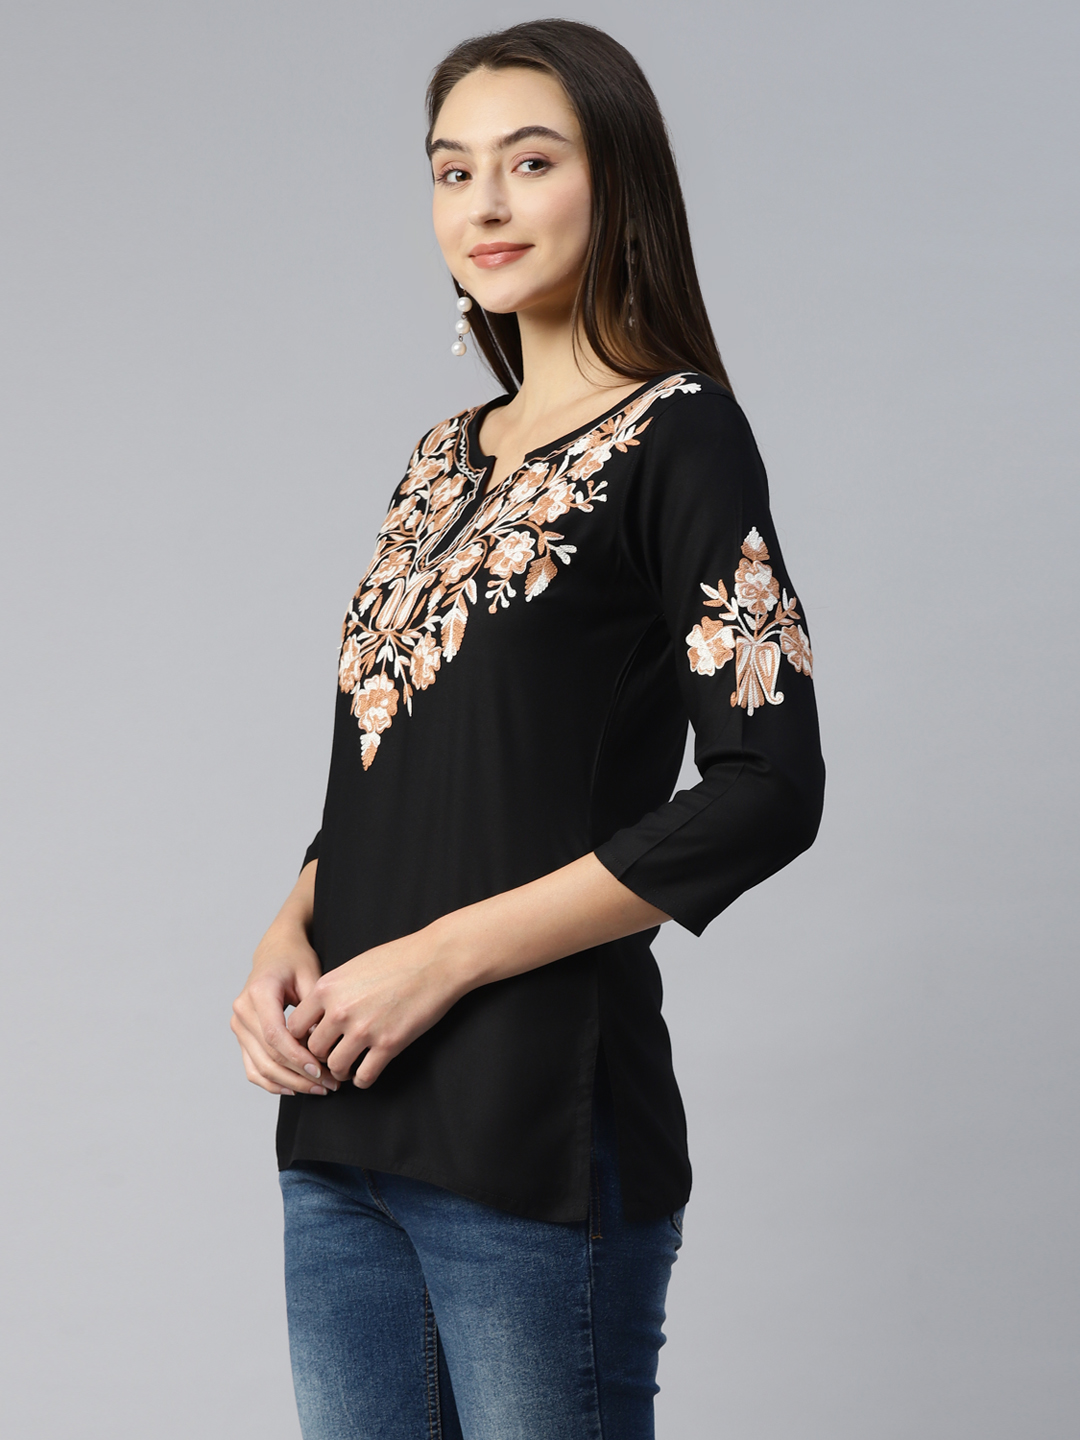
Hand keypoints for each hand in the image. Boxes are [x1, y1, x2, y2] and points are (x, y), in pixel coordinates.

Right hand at [231, 924, 339, 1096]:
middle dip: (299, 1075)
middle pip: (268, 1055)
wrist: (276, 951)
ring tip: (319, 1088)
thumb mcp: (312, 975)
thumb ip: (315, 1010)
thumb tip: (322, 1047)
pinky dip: (272, 1082)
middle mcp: (242, 1010)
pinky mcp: (242, 1035)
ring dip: (289, 1083)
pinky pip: (253, 1067)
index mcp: (258, 992)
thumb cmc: (296, 961)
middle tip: (330, 1084)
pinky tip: (295, 1088)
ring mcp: (238, 1025)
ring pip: (260, 1067)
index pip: (274, 1034)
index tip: (320, 1069)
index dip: (297, 1056)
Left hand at [285, 927, 470, 1089]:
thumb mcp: (353, 967)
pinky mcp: (388, 1044)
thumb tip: (319, 1015)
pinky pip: (364, 1076)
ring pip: (336, 1067)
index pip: (295, 1027)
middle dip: (322, 1056)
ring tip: (350, 1066)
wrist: (436, 960)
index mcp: (327, 988)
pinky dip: (363, 1079)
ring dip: (342, 1070)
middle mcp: (340, 1010)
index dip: (302, 1038)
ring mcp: (364, 1029)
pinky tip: (368, 1071)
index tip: (315, 1040)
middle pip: (313, 1050)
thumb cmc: (398, 958)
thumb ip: (332, 991)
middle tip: (333, 1056)